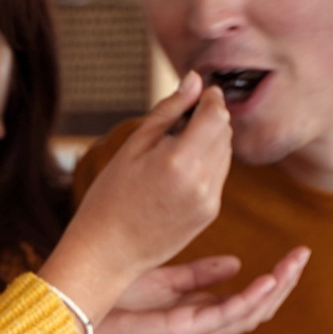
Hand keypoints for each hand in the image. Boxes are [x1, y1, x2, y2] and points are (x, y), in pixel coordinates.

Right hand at [40, 75, 232, 322]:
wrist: (107, 252)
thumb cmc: (110, 198)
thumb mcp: (132, 147)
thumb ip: (168, 111)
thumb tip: (193, 81)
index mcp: (179, 160)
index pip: (216, 114)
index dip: (211, 98)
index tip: (200, 93)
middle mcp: (202, 182)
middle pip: (225, 132)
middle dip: (210, 118)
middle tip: (184, 116)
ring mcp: (209, 201)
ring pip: (225, 154)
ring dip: (210, 141)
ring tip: (175, 146)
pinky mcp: (209, 214)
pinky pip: (218, 177)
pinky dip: (205, 165)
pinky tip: (177, 171)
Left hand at [91, 249, 308, 333]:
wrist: (80, 319)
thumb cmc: (113, 303)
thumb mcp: (162, 279)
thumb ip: (197, 274)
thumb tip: (235, 263)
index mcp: (199, 311)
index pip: (249, 297)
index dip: (274, 277)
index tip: (293, 254)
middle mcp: (204, 324)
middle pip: (258, 306)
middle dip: (284, 282)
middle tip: (303, 255)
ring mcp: (197, 330)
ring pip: (251, 313)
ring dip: (277, 288)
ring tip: (296, 263)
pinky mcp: (186, 331)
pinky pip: (228, 316)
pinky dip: (252, 299)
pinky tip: (269, 280)